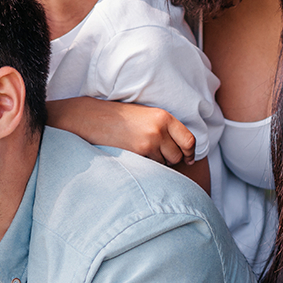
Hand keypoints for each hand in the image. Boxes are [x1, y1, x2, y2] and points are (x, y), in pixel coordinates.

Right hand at [47, 97, 195, 166]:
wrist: (92, 118)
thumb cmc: (118, 117)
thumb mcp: (145, 115)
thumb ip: (163, 128)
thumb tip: (180, 148)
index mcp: (163, 116)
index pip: (189, 140)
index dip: (190, 152)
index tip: (188, 158)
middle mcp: (159, 129)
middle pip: (177, 156)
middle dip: (171, 159)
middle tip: (158, 155)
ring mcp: (148, 143)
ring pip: (165, 164)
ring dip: (158, 163)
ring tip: (142, 153)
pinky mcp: (137, 154)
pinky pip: (151, 168)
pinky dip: (147, 167)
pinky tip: (135, 157)